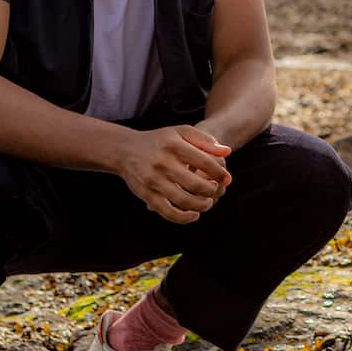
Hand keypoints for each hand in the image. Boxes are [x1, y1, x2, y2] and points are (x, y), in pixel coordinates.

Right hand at [116, 125, 231, 223]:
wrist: (125, 149)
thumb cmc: (161, 141)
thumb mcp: (181, 132)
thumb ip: (205, 140)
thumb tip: (227, 152)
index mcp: (174, 145)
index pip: (205, 162)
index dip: (220, 173)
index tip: (226, 179)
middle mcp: (163, 162)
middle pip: (195, 184)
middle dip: (212, 190)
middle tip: (215, 190)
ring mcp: (153, 180)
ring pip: (183, 200)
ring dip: (201, 205)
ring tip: (207, 202)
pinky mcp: (146, 194)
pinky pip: (167, 212)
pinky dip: (184, 218)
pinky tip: (194, 215)